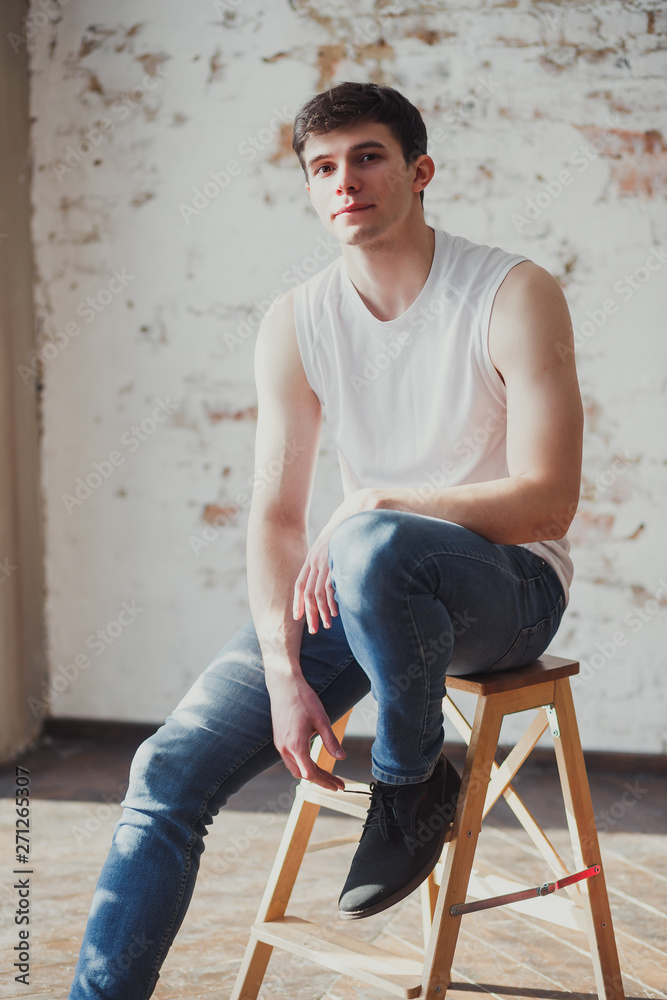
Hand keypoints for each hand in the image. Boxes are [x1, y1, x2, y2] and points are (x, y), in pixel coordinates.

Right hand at [268, 673, 345, 790]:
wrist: (283, 685)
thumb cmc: (303, 699)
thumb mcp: (321, 719)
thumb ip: (331, 741)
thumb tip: (341, 757)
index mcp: (296, 745)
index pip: (311, 773)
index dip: (325, 782)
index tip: (338, 786)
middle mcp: (285, 749)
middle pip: (303, 774)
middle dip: (321, 780)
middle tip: (337, 783)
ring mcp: (280, 745)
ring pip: (296, 768)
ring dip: (311, 774)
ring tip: (328, 775)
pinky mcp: (279, 740)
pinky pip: (291, 760)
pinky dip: (303, 765)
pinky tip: (312, 762)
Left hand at [293, 488, 379, 633]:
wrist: (361, 509)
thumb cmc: (352, 529)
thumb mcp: (337, 545)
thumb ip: (332, 560)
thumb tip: (334, 578)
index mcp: (314, 556)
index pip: (300, 582)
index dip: (298, 601)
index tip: (298, 617)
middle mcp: (315, 558)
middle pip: (306, 592)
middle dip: (308, 613)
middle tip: (313, 630)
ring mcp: (325, 560)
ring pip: (316, 593)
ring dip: (320, 611)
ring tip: (325, 625)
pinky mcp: (336, 560)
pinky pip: (329, 586)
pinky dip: (331, 602)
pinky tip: (335, 612)